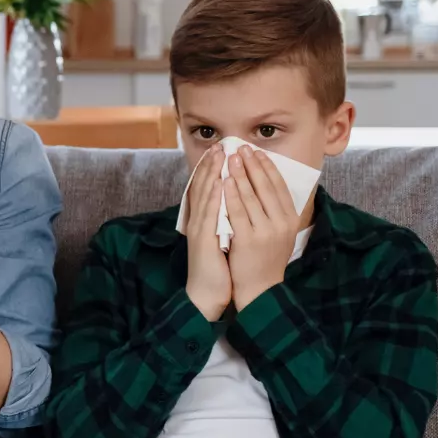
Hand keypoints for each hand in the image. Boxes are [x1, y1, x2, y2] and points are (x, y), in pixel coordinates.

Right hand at [182, 144, 231, 321]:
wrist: (207, 293)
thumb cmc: (220, 268)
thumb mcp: (224, 239)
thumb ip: (227, 221)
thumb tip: (238, 205)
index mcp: (204, 221)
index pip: (207, 189)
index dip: (213, 169)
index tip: (222, 152)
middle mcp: (198, 221)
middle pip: (203, 187)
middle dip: (212, 165)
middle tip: (221, 145)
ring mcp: (199, 229)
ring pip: (204, 195)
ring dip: (211, 173)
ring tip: (219, 155)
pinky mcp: (202, 239)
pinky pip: (208, 213)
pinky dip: (213, 195)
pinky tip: (218, 181)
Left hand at [224, 146, 296, 310]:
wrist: (259, 288)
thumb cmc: (265, 258)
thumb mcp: (278, 233)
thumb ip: (275, 211)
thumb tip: (269, 184)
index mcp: (290, 219)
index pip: (279, 186)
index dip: (268, 167)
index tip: (256, 151)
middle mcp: (282, 223)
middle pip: (266, 187)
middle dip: (253, 165)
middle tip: (241, 147)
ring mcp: (266, 231)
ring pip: (252, 196)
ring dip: (240, 174)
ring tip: (230, 158)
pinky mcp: (249, 239)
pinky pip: (238, 212)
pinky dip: (232, 194)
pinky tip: (225, 181)